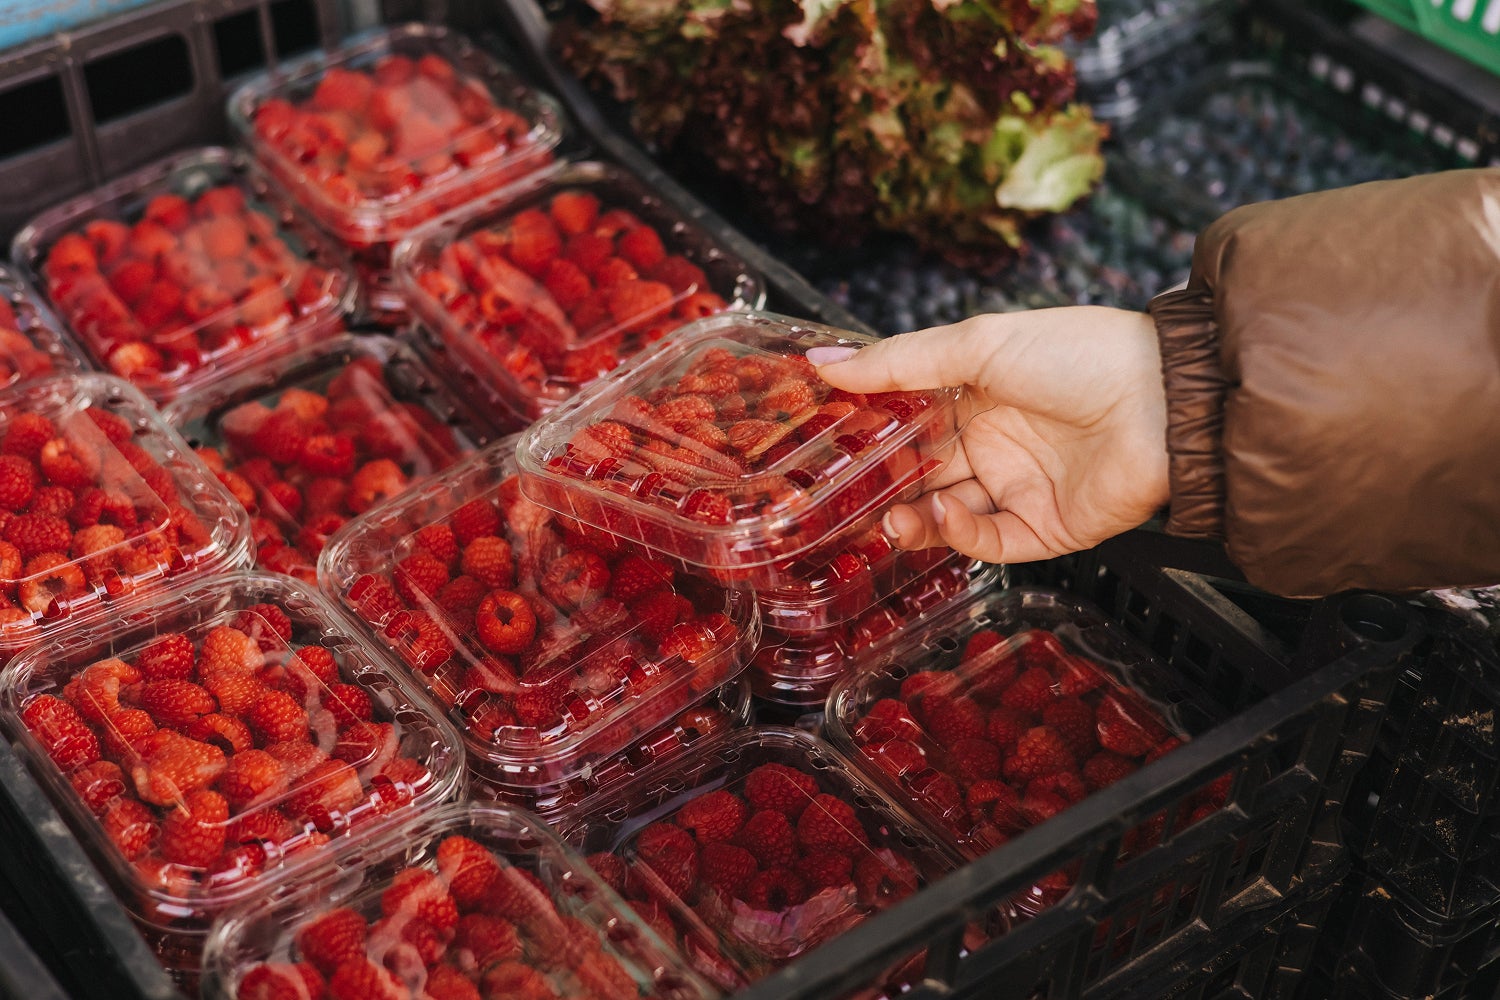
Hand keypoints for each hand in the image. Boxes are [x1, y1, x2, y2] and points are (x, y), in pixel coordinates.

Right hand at [807, 307, 1170, 563]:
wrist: (1165, 401)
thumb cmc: (1079, 355)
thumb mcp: (978, 345)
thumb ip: (899, 361)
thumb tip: (824, 362)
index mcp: (975, 394)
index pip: (906, 423)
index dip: (867, 437)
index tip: (824, 447)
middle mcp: (993, 443)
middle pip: (919, 475)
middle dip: (881, 489)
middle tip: (841, 499)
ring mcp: (1017, 488)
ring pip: (945, 515)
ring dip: (911, 518)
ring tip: (887, 517)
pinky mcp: (1043, 528)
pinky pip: (987, 540)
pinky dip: (958, 533)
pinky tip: (943, 514)